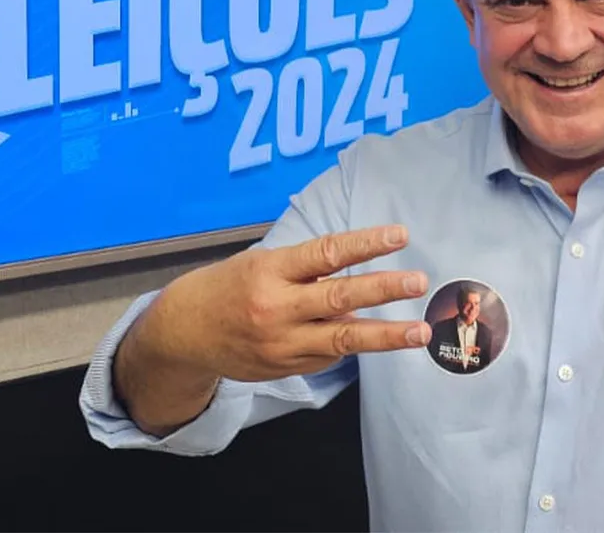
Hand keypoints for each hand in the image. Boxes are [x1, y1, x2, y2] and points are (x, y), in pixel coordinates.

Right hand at [147, 224, 429, 383]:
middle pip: (339, 297)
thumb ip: (305, 271)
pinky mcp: (286, 368)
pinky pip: (328, 354)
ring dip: (386, 336)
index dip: (365, 243)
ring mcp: (282, 343)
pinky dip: (351, 344)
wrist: (183, 334)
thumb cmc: (227, 287)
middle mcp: (276, 307)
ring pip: (343, 338)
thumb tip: (355, 281)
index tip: (399, 236)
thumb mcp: (259, 264)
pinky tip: (374, 338)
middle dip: (383, 289)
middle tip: (418, 282)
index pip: (326, 253)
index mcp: (270, 270)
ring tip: (420, 332)